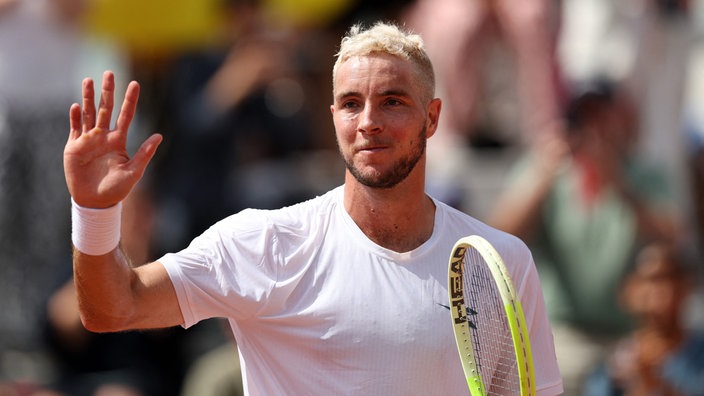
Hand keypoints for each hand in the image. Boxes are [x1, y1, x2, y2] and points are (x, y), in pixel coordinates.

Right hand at [64, 71, 161, 207]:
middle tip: (109, 72)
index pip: (126, 115)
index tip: (135, 83)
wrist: (95, 202)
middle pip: (105, 109)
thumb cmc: (116, 189)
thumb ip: (145, 153)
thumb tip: (159, 135)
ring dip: (87, 97)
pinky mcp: (74, 147)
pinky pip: (74, 128)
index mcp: (119, 141)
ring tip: (88, 80)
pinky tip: (76, 106)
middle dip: (107, 91)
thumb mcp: (134, 171)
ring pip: (88, 113)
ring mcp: (88, 140)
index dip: (130, 100)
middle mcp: (103, 137)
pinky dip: (75, 117)